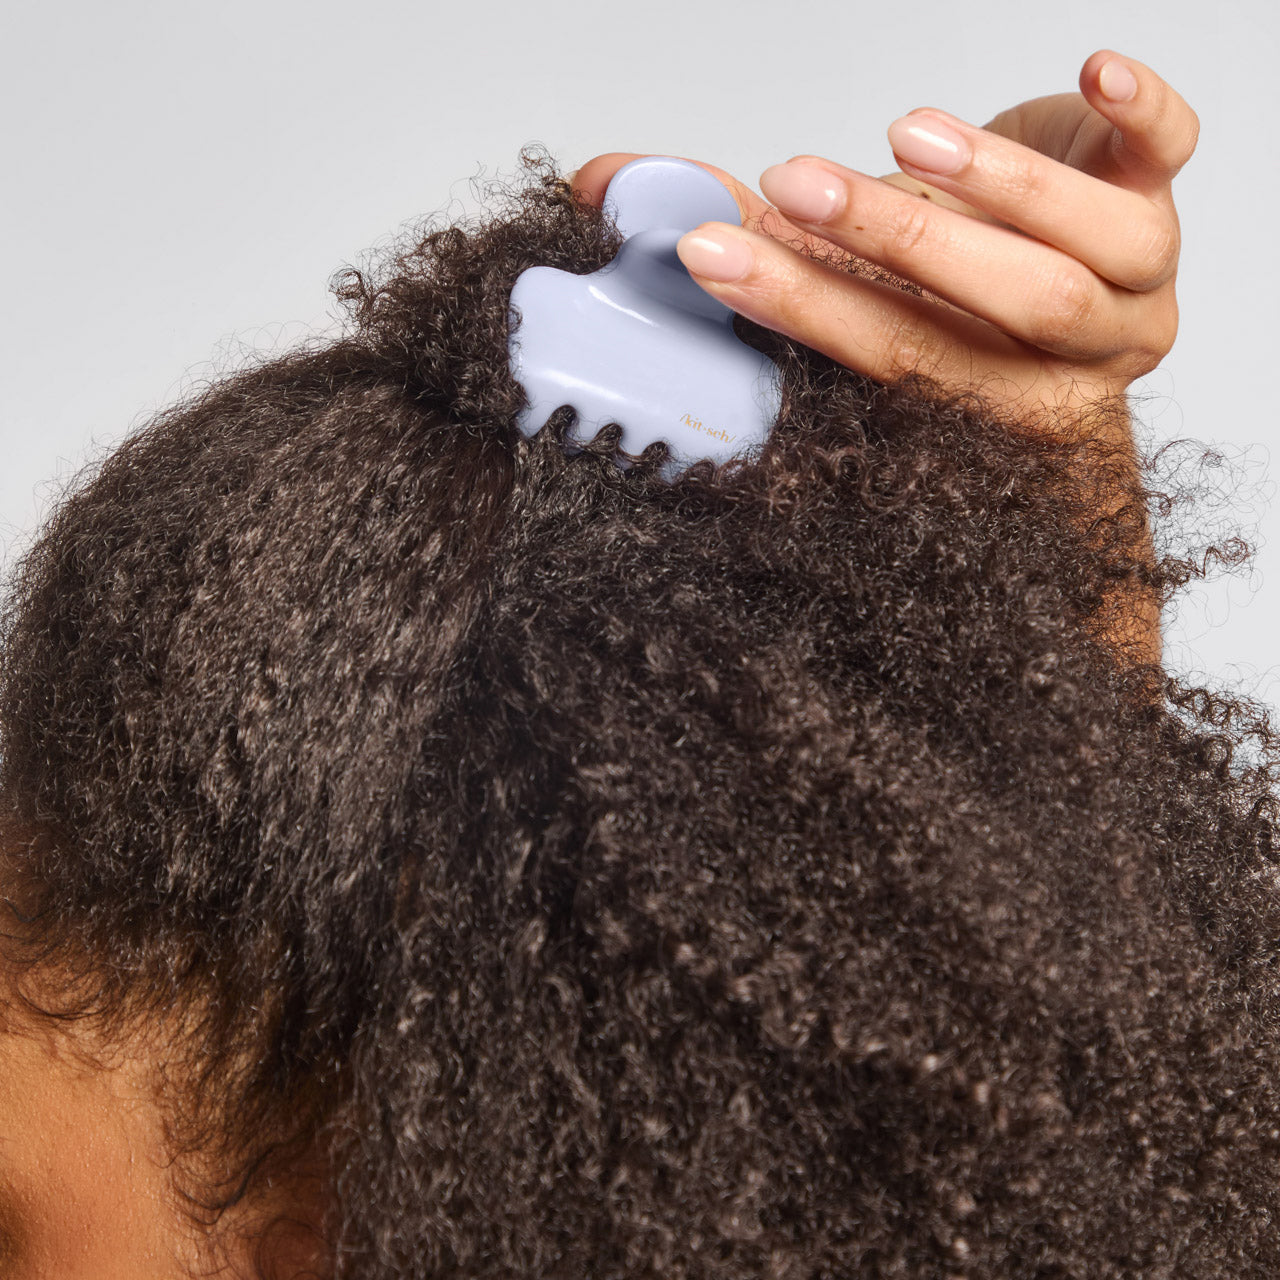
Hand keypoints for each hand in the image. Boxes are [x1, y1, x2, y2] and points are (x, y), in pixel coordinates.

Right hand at [570, 50, 1198, 427]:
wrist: (1074, 281)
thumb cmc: (952, 293)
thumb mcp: (850, 276)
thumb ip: (747, 239)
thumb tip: (602, 186)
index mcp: (985, 402)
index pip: (893, 360)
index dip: (804, 308)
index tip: (718, 257)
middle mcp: (1068, 359)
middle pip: (997, 311)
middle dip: (888, 244)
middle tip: (793, 186)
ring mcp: (1133, 282)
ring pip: (1083, 249)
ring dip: (992, 189)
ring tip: (903, 137)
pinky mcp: (1160, 194)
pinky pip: (1172, 156)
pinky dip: (1138, 114)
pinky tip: (1092, 75)